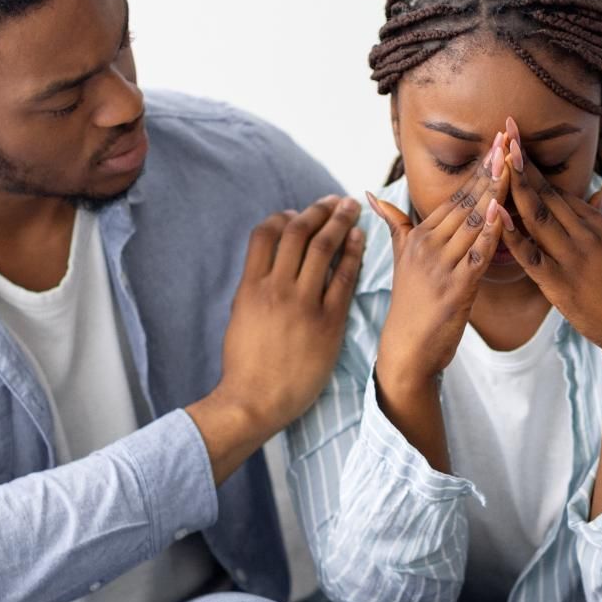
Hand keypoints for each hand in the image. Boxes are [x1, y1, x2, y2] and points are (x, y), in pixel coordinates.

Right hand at [191, 195, 365, 482]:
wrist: (256, 400)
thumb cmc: (245, 364)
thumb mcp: (240, 317)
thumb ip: (254, 287)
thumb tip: (270, 263)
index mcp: (250, 286)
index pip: (266, 234)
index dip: (284, 217)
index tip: (298, 213)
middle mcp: (276, 289)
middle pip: (299, 233)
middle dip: (319, 210)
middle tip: (335, 201)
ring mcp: (304, 304)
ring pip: (324, 248)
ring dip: (340, 223)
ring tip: (351, 210)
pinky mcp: (328, 322)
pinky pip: (345, 278)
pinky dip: (354, 254)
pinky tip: (361, 240)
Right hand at [366, 139, 511, 392]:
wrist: (406, 350)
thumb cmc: (409, 305)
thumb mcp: (399, 259)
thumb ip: (394, 224)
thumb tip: (369, 194)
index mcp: (418, 236)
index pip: (453, 197)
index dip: (476, 171)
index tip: (495, 145)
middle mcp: (428, 246)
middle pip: (465, 203)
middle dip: (489, 171)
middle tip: (508, 141)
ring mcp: (441, 267)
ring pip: (473, 223)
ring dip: (495, 193)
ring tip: (513, 165)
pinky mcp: (455, 289)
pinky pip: (477, 254)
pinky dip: (492, 233)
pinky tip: (505, 212)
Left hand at [499, 117, 601, 359]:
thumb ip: (599, 221)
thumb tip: (598, 192)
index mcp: (598, 223)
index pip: (560, 189)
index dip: (535, 165)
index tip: (517, 140)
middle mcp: (586, 234)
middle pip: (548, 193)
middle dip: (524, 161)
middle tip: (505, 130)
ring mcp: (573, 257)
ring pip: (538, 215)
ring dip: (516, 185)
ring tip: (497, 157)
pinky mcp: (561, 283)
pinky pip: (531, 254)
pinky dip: (512, 233)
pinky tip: (495, 214)